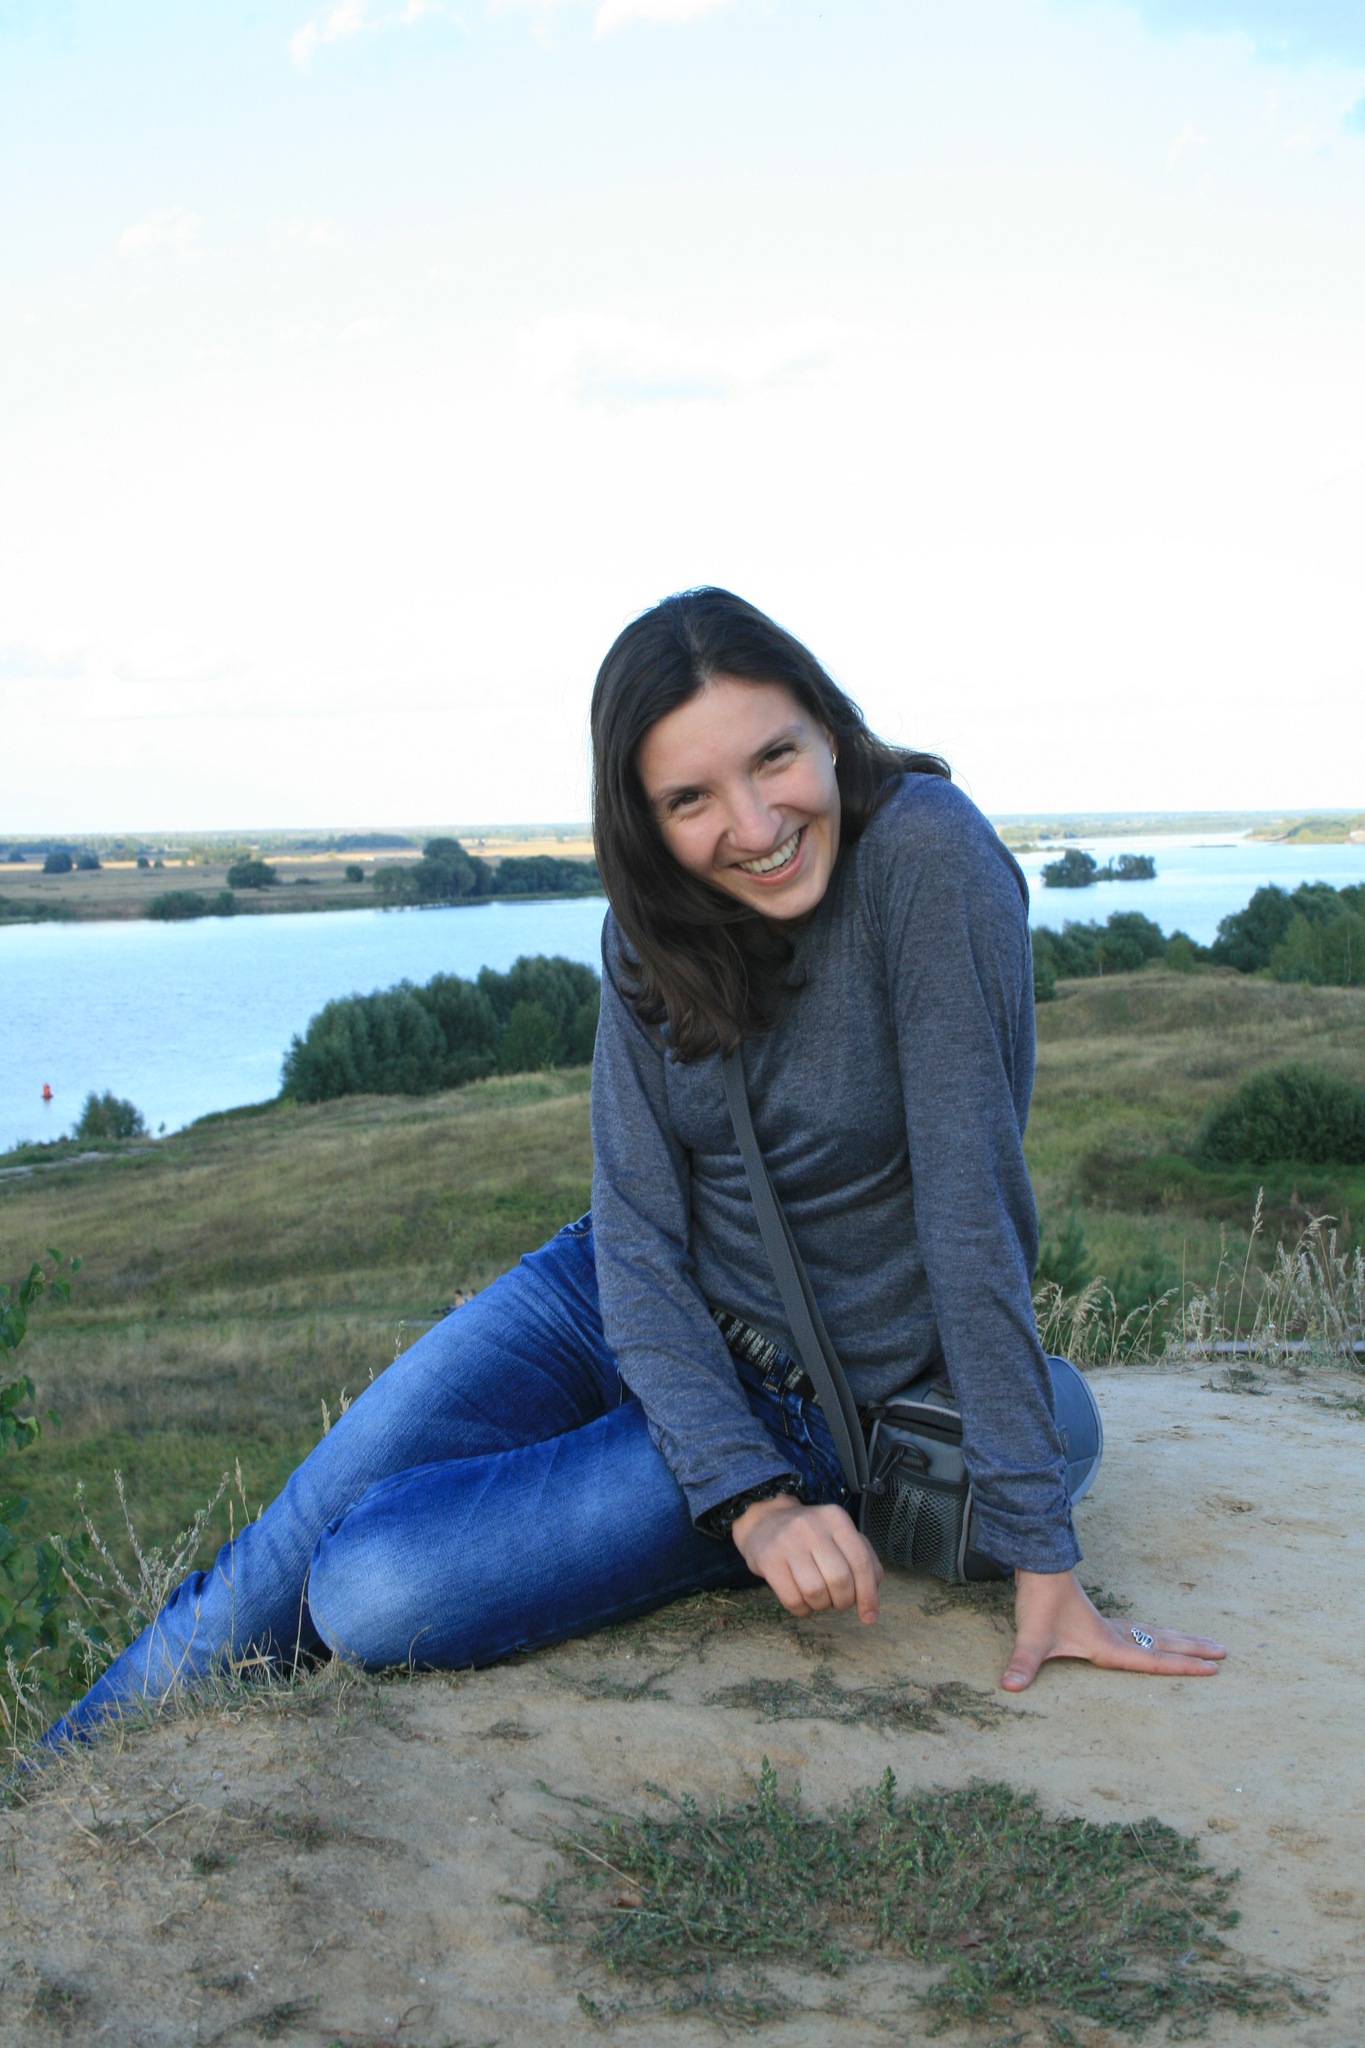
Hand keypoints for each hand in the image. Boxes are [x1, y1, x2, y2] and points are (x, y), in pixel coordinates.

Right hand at [731, 1495, 881, 1623]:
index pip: (861, 1561)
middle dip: (843, 1601)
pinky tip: (802, 1601)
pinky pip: (792, 1599)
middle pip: (840, 1579)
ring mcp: (787, 1542)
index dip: (868, 1594)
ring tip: (818, 1598)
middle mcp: (812, 1526)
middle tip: (838, 1601)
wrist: (764, 1521)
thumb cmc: (810, 1537)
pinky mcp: (768, 1559)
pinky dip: (802, 1610)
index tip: (869, 1616)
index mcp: (836, 1519)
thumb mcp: (839, 1535)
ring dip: (821, 1605)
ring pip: (815, 1591)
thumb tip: (872, 1599)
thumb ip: (863, 1559)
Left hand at [1002, 1569, 1226, 1690]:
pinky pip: (1139, 1629)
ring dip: (1179, 1638)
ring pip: (1153, 1633)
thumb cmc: (1038, 1602)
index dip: (1184, 1666)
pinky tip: (1157, 1635)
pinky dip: (1156, 1634)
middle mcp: (1114, 1634)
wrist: (1037, 1567)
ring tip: (1205, 1642)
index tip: (1214, 1669)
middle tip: (1224, 1652)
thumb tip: (1009, 1687)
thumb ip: (1023, 1664)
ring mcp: (1108, 1625)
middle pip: (1162, 1643)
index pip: (1153, 1660)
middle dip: (1193, 1650)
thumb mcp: (1030, 1638)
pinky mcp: (1099, 1619)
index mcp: (1107, 1644)